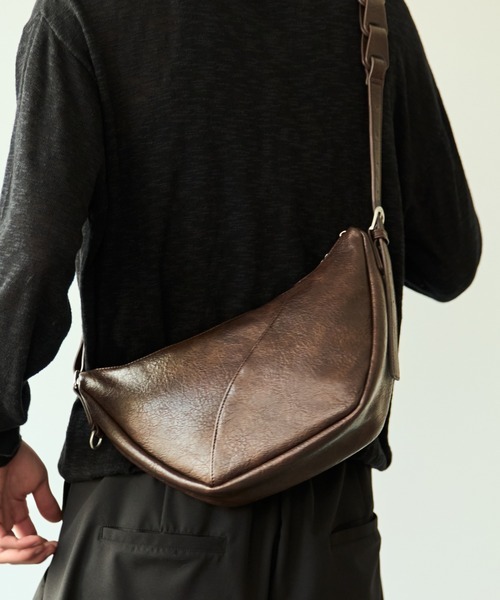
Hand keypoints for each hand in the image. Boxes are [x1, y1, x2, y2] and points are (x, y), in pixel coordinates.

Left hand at [0, 441, 61, 564]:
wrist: (5, 449)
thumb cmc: (17, 459)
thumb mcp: (38, 481)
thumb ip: (46, 502)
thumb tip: (57, 518)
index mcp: (15, 511)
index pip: (26, 538)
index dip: (40, 545)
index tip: (54, 543)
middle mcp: (4, 519)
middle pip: (17, 550)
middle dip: (35, 554)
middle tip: (49, 548)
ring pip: (7, 552)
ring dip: (27, 554)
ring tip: (42, 547)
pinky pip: (1, 543)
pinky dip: (18, 546)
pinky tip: (34, 540)